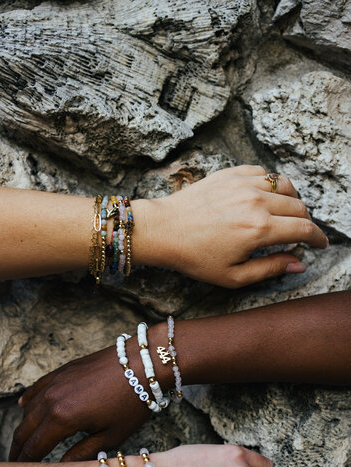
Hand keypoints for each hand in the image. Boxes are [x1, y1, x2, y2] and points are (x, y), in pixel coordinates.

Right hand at [9, 342, 150, 461]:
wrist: (142, 363)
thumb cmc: (132, 401)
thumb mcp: (111, 436)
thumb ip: (82, 454)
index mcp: (62, 418)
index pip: (34, 447)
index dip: (25, 463)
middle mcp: (51, 399)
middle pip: (24, 429)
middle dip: (18, 449)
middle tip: (16, 464)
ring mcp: (55, 382)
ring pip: (29, 408)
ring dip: (24, 427)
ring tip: (23, 443)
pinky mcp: (63, 370)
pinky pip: (37, 387)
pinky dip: (28, 399)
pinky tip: (23, 406)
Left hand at [138, 164, 327, 286]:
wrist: (164, 229)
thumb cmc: (195, 256)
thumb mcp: (233, 275)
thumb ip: (270, 269)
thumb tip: (298, 264)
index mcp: (259, 229)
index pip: (304, 229)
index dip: (317, 238)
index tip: (320, 244)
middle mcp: (256, 202)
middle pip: (299, 207)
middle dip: (305, 222)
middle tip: (299, 234)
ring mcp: (243, 184)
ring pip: (286, 185)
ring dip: (292, 200)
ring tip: (286, 214)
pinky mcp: (231, 174)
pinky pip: (264, 173)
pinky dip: (272, 184)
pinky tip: (265, 196)